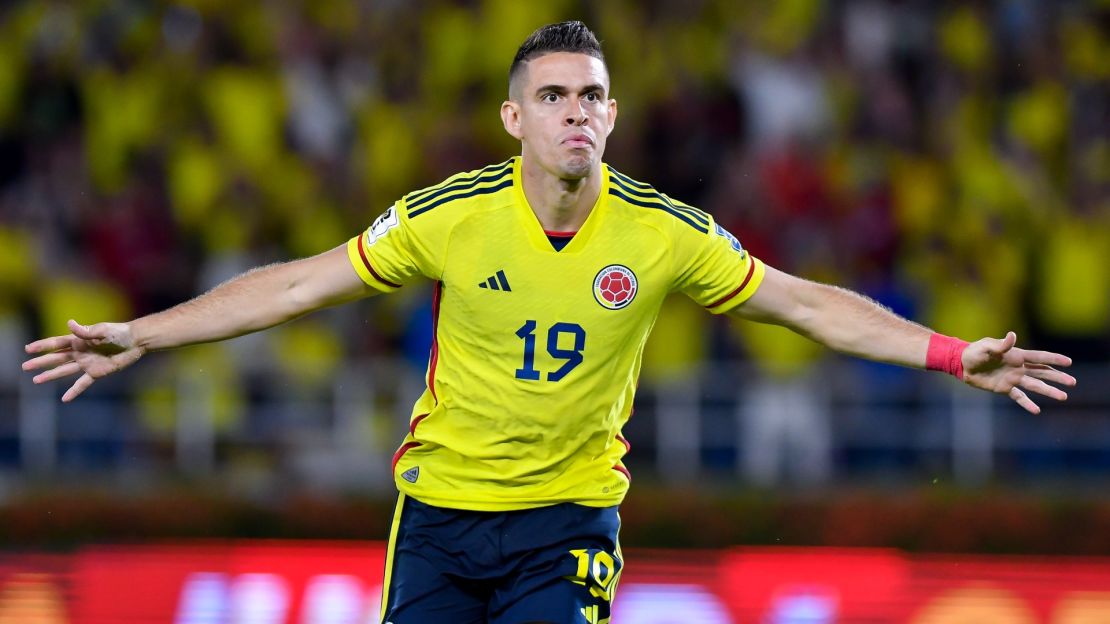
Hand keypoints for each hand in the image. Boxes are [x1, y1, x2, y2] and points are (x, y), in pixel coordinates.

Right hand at [22, 320, 144, 401]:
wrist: (135, 342)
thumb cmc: (119, 332)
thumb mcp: (102, 330)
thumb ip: (86, 331)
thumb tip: (69, 323)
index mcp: (79, 340)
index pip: (56, 343)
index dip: (42, 346)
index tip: (28, 349)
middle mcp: (80, 352)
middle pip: (56, 358)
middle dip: (41, 362)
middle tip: (25, 366)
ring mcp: (87, 363)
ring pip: (64, 371)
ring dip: (51, 375)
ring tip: (36, 380)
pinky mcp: (97, 373)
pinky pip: (82, 384)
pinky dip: (74, 391)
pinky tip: (64, 399)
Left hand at [962, 331, 1075, 413]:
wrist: (961, 364)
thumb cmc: (974, 352)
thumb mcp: (986, 346)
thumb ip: (1000, 344)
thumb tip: (1012, 336)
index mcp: (1016, 355)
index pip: (1039, 357)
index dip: (1054, 359)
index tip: (1069, 362)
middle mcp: (1018, 368)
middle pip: (1042, 373)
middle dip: (1057, 377)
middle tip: (1073, 382)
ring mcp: (1012, 379)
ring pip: (1034, 386)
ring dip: (1048, 391)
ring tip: (1063, 397)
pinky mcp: (1004, 388)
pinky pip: (1018, 397)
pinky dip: (1027, 403)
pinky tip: (1037, 410)